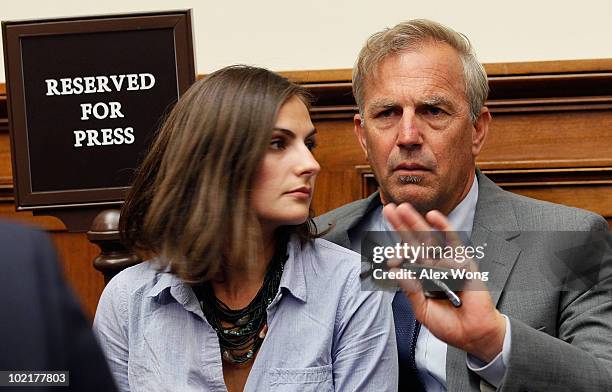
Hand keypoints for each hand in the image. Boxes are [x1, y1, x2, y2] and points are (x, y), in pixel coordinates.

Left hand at [383, 202, 505, 362]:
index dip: (395, 249)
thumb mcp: (422, 309)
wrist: (473, 334)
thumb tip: (394, 271)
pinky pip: (453, 242)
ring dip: (416, 222)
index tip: (387, 253)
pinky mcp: (463, 262)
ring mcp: (447, 262)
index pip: (406, 256)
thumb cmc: (448, 324)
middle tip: (388, 209)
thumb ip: (410, 290)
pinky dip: (444, 228)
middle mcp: (433, 266)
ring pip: (429, 238)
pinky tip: (433, 216)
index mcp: (421, 276)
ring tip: (403, 208)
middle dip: (401, 226)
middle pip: (414, 241)